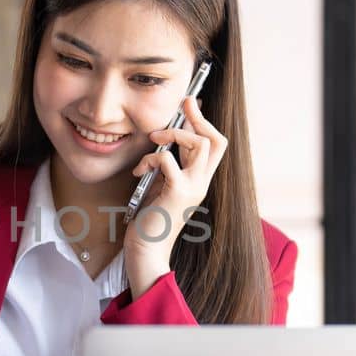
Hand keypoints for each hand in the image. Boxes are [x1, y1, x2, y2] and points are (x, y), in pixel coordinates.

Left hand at [124, 96, 227, 293]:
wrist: (147, 251)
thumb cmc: (150, 220)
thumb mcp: (162, 186)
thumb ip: (168, 165)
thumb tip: (164, 140)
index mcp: (200, 181)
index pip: (216, 145)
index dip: (205, 122)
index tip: (190, 104)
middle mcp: (202, 183)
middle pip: (216, 141)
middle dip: (198, 117)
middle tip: (183, 104)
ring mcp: (193, 188)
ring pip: (200, 144)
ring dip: (174, 134)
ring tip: (154, 140)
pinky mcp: (177, 193)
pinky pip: (168, 160)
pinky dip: (151, 158)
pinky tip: (139, 171)